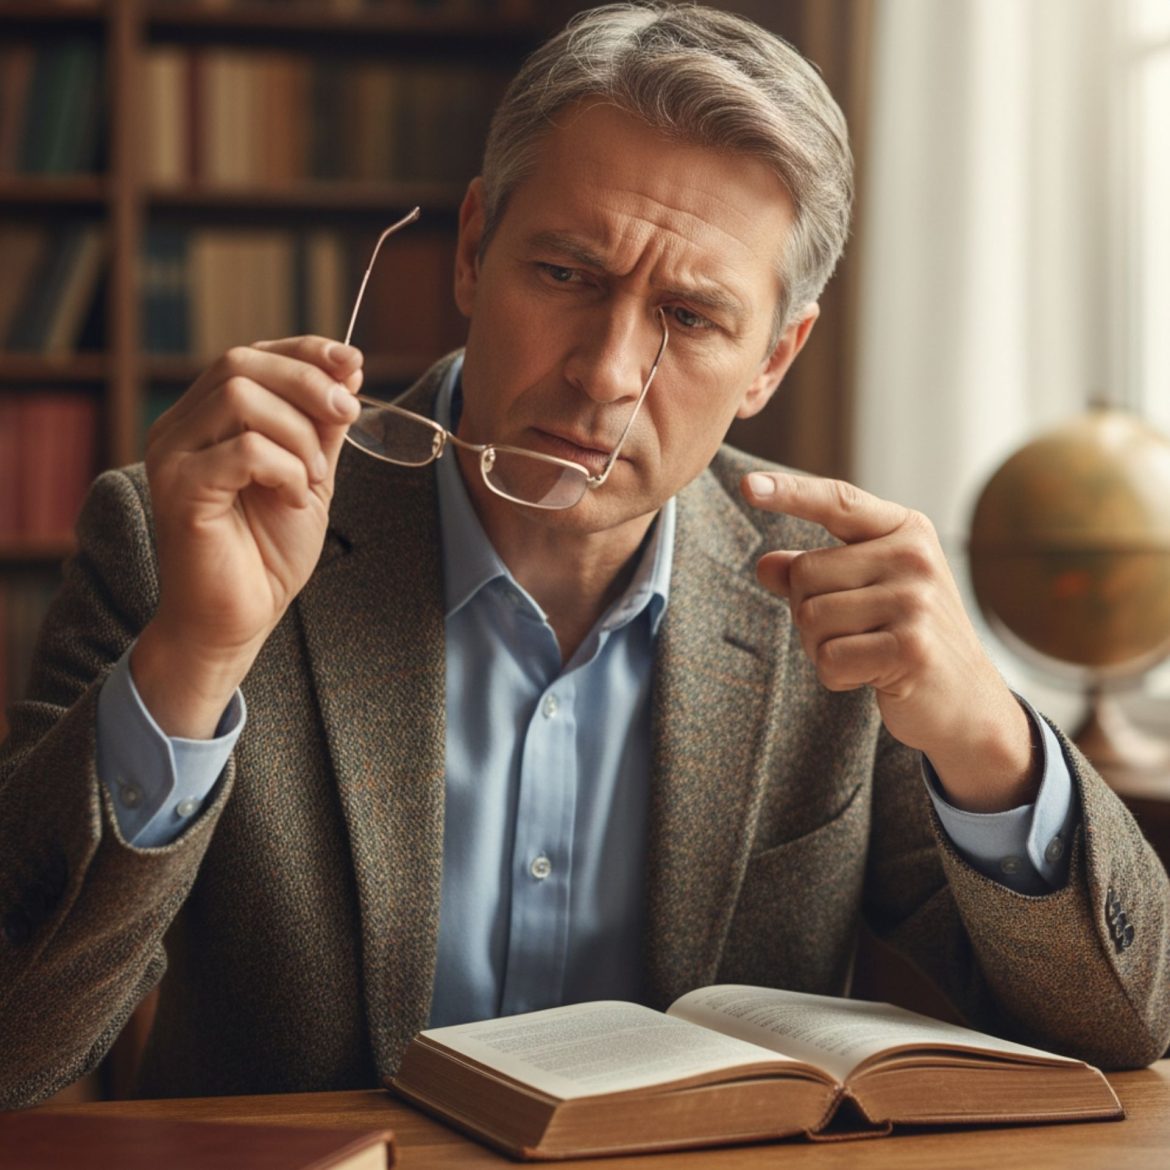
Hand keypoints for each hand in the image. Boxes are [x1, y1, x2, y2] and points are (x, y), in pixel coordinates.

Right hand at [133, 337, 362, 736]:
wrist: (239, 619)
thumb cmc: (268, 552)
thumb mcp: (309, 476)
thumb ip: (321, 427)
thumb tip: (347, 371)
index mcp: (205, 419)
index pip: (249, 355)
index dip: (304, 350)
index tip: (352, 363)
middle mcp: (179, 428)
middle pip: (240, 363)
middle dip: (307, 382)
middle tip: (347, 415)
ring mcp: (172, 456)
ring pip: (240, 397)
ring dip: (298, 434)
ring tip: (313, 479)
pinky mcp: (179, 490)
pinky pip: (243, 451)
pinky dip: (284, 470)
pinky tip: (295, 500)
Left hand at [742, 471, 1036, 811]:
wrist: (966, 701)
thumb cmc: (905, 637)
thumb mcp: (864, 593)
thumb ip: (814, 574)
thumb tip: (764, 565)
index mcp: (905, 530)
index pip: (837, 501)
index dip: (789, 492)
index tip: (746, 485)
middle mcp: (914, 556)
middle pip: (804, 574)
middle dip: (808, 612)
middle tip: (854, 633)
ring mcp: (916, 601)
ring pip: (810, 619)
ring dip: (821, 648)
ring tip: (865, 654)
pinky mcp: (910, 647)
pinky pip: (828, 658)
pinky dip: (836, 677)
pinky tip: (872, 677)